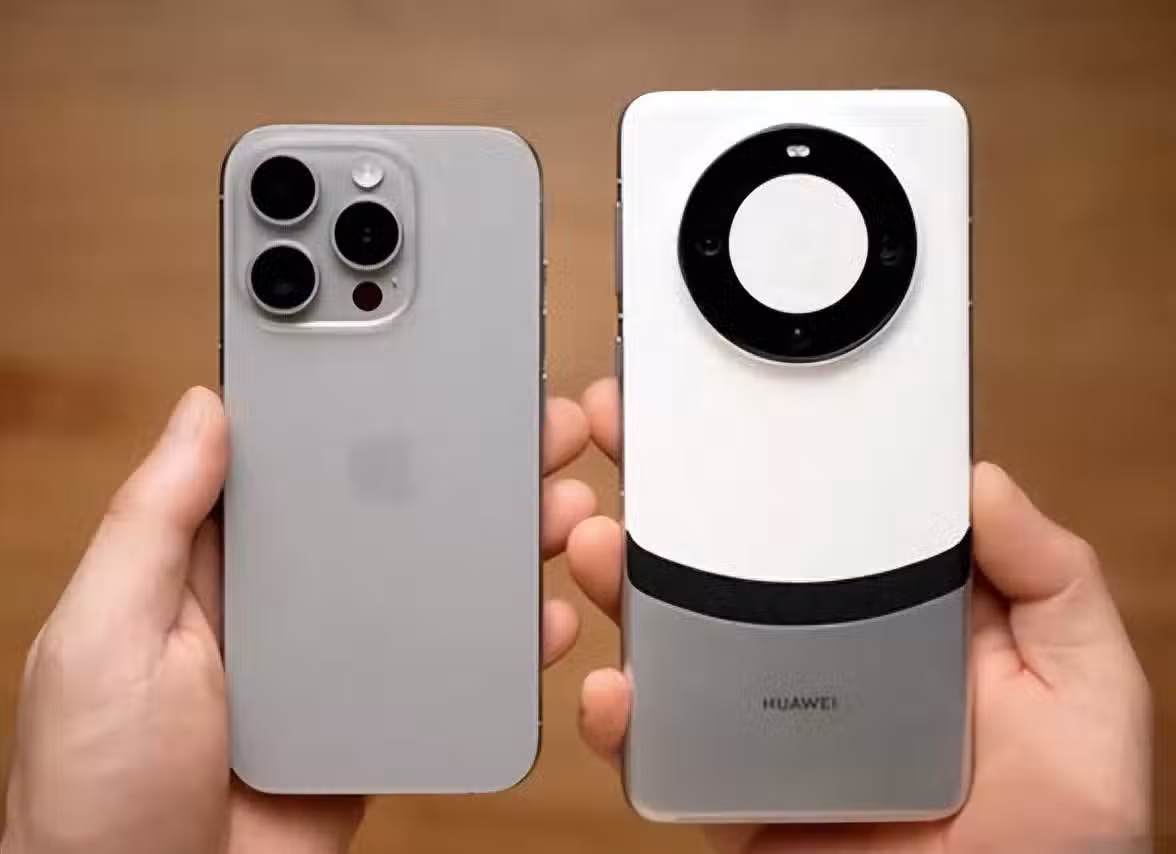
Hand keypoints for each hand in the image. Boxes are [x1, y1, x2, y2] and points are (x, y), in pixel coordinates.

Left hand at [2, 386, 594, 853]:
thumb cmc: (96, 792)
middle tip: (518, 403)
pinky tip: (540, 604)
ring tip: (553, 489)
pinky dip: (506, 628)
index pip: (294, 446)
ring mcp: (345, 648)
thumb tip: (205, 406)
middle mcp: (291, 590)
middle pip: (389, 495)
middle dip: (458, 443)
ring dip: (499, 525)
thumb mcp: (105, 633)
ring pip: (436, 566)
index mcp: (217, 556)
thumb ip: (156, 520)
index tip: (399, 322)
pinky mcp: (387, 705)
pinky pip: (456, 653)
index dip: (342, 380)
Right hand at [568, 378, 1150, 853]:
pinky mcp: (731, 791)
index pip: (812, 521)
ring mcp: (765, 725)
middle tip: (618, 440)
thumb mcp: (1086, 682)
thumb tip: (982, 481)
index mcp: (892, 616)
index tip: (717, 409)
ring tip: (598, 543)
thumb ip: (1053, 578)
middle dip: (657, 500)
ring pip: (671, 642)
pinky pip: (661, 751)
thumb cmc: (1061, 829)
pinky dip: (621, 720)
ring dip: (619, 586)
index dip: (759, 462)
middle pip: (719, 566)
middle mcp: (816, 658)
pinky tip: (617, 688)